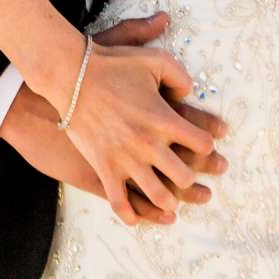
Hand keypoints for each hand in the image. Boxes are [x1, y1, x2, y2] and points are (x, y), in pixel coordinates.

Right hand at [0, 85, 227, 223]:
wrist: (70, 75)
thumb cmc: (112, 64)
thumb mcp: (153, 59)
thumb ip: (179, 75)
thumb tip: (190, 93)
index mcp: (164, 118)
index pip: (202, 144)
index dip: (208, 145)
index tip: (207, 146)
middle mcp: (149, 143)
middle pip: (184, 176)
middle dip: (193, 180)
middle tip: (196, 181)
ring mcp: (126, 159)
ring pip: (158, 195)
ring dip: (170, 201)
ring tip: (172, 201)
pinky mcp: (104, 167)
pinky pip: (119, 202)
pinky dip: (130, 215)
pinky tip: (136, 219)